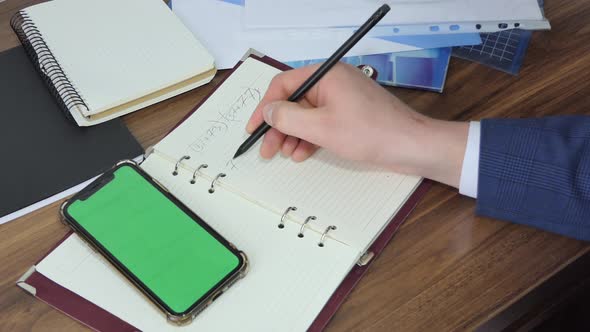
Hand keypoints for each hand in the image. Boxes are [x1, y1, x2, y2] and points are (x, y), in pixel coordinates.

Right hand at [246, 63, 467, 187]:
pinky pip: (321, 123)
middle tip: (266, 149)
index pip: (284, 85)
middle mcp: (333, 83)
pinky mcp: (350, 115)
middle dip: (278, 127)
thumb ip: (288, 118)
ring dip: (293, 135)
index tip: (252, 128)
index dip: (264, 107)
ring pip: (306, 115)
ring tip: (284, 154)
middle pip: (294, 102)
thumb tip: (267, 112)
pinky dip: (310, 138)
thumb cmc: (371, 132)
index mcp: (326, 75)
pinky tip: (302, 154)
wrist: (410, 147)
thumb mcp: (321, 128)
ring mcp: (342, 99)